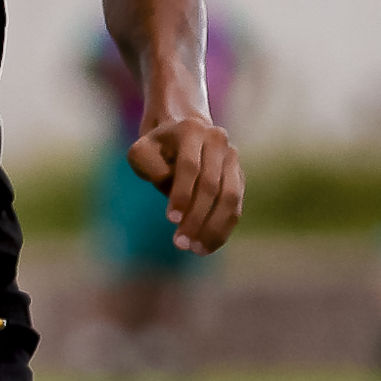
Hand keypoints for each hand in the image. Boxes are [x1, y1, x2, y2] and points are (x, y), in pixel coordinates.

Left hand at [126, 114, 244, 253]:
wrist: (183, 136)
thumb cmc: (157, 150)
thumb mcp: (141, 152)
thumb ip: (147, 165)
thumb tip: (169, 183)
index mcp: (192, 130)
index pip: (189, 166)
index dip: (181, 194)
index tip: (170, 220)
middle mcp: (218, 140)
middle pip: (211, 185)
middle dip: (196, 217)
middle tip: (180, 244)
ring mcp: (232, 159)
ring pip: (229, 198)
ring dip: (213, 227)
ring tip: (196, 250)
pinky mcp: (239, 178)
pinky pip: (235, 207)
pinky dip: (223, 229)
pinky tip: (208, 246)